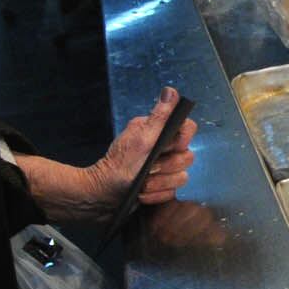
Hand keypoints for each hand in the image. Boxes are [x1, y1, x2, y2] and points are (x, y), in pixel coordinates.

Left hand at [21, 87, 197, 223]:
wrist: (101, 197)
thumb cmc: (117, 166)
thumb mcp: (139, 139)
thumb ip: (159, 117)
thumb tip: (170, 90)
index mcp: (157, 132)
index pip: (187, 128)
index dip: (183, 139)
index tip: (171, 147)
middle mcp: (163, 148)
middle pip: (187, 157)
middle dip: (166, 168)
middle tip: (148, 169)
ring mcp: (164, 169)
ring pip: (181, 177)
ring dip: (160, 184)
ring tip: (142, 185)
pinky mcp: (162, 187)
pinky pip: (172, 192)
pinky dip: (156, 195)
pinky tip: (142, 194)